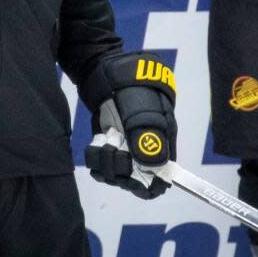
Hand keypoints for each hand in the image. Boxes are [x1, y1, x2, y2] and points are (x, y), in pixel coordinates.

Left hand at [82, 50, 176, 199]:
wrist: (109, 71)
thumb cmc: (133, 88)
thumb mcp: (144, 111)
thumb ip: (148, 139)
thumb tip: (153, 167)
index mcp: (162, 145)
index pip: (160, 180)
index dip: (148, 185)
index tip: (131, 179)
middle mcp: (144, 150)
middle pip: (135, 180)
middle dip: (121, 172)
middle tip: (113, 151)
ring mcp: (125, 147)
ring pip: (116, 174)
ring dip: (106, 165)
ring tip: (103, 146)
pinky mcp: (109, 142)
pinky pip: (101, 163)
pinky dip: (96, 158)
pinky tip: (95, 146)